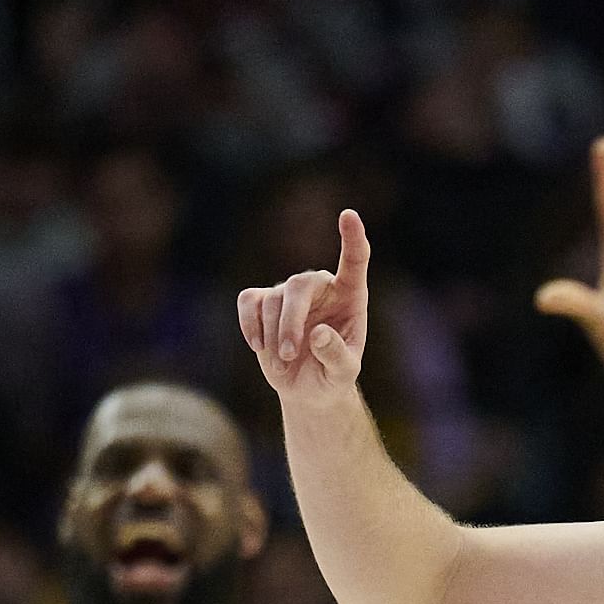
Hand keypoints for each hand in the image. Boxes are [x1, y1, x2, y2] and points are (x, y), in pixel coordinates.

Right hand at [237, 210, 370, 406]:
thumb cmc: (332, 375)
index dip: (352, 237)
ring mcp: (289, 291)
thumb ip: (336, 355)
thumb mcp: (342, 373)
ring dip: (273, 336)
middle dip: (290, 322)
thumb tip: (318, 333)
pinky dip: (249, 325)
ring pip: (271, 300)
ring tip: (283, 364)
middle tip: (291, 355)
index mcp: (350, 294)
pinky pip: (248, 302)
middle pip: (298, 286)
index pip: (355, 259)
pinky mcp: (262, 301)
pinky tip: (258, 346)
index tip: (348, 215)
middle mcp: (320, 286)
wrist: (308, 388)